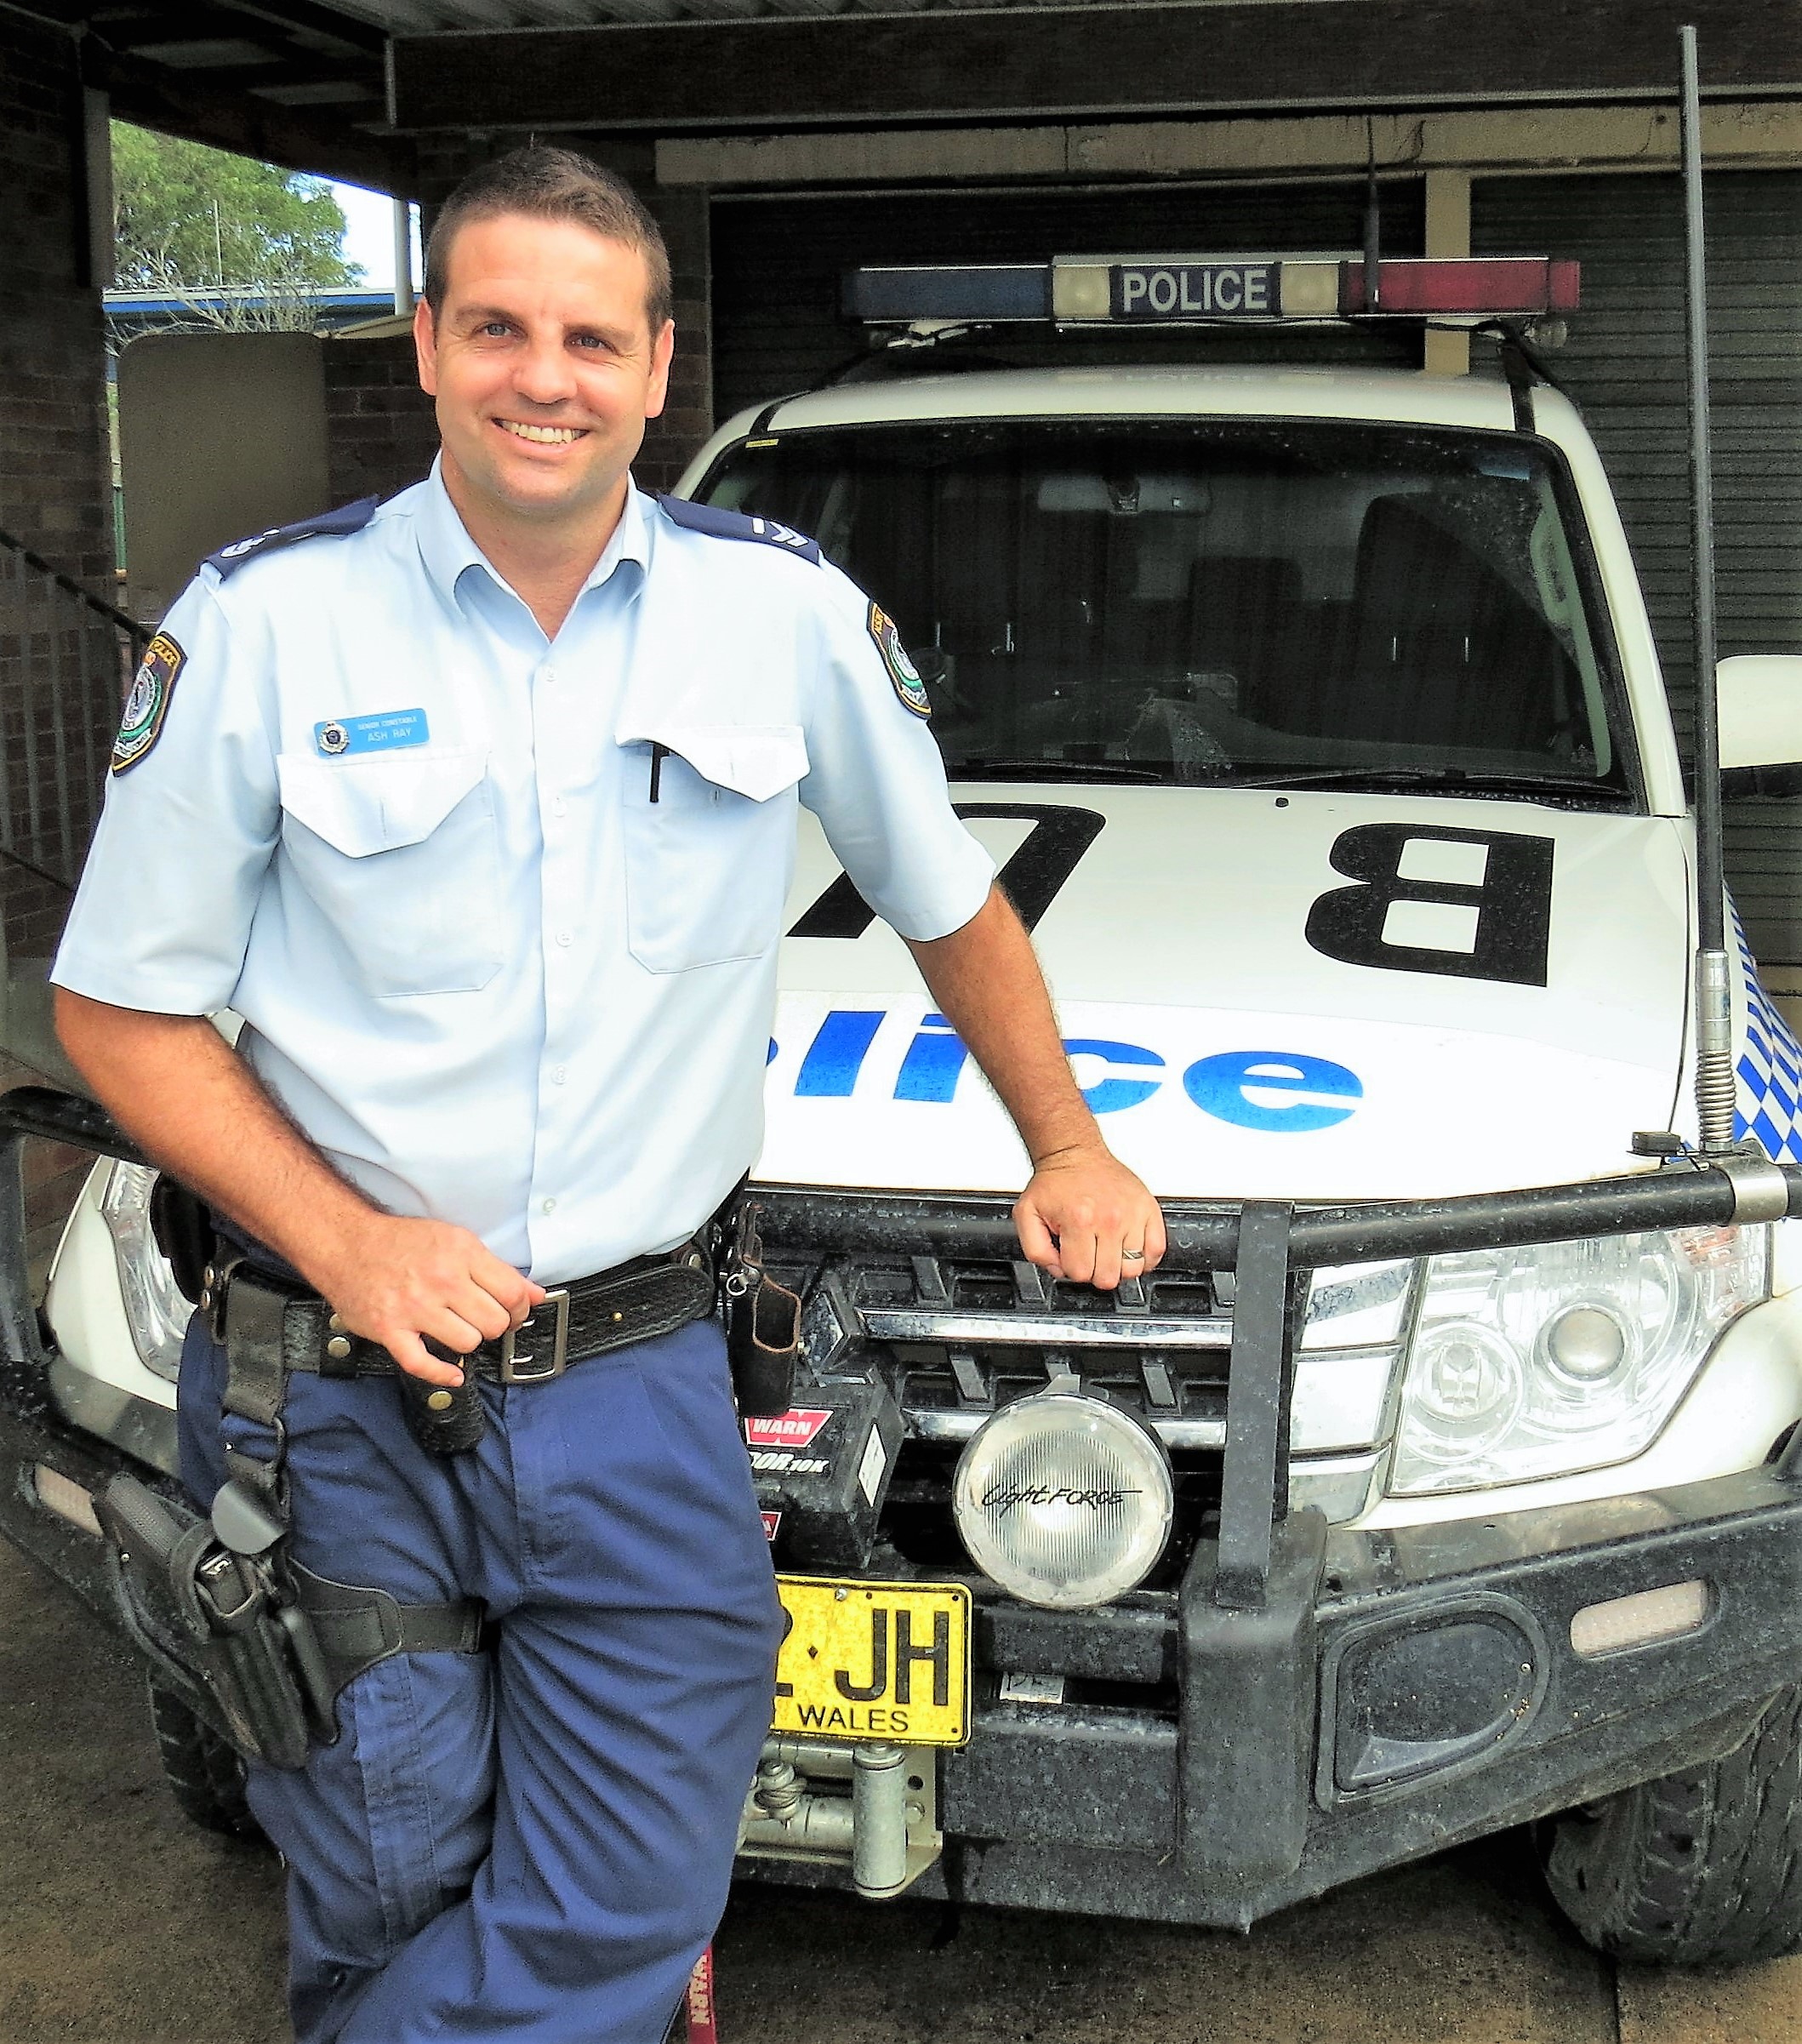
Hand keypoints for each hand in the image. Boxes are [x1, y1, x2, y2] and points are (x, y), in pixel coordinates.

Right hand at [309, 1215, 545, 1384]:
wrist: (347, 1243)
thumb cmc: (402, 1243)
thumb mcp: (456, 1241)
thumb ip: (498, 1269)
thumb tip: (537, 1294)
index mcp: (461, 1254)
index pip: (513, 1293)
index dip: (521, 1308)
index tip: (515, 1312)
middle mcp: (441, 1280)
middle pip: (495, 1322)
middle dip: (496, 1325)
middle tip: (485, 1320)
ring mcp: (414, 1307)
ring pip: (468, 1342)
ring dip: (468, 1341)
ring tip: (457, 1329)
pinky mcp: (390, 1330)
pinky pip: (422, 1363)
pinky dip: (441, 1373)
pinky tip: (452, 1372)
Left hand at [1013, 1143, 1166, 1290]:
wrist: (1074, 1153)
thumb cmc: (1054, 1182)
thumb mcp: (1026, 1214)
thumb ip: (1036, 1250)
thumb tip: (1059, 1269)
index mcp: (1079, 1220)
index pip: (1080, 1273)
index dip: (1071, 1268)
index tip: (1070, 1253)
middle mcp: (1109, 1219)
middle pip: (1108, 1277)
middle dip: (1094, 1270)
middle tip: (1088, 1251)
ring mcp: (1133, 1215)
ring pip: (1132, 1269)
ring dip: (1118, 1264)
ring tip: (1107, 1247)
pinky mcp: (1149, 1209)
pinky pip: (1156, 1251)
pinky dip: (1144, 1257)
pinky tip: (1127, 1247)